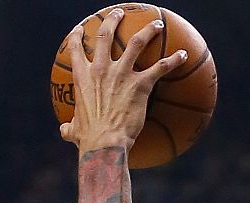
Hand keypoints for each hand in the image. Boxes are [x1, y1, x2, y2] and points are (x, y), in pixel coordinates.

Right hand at [59, 9, 188, 150]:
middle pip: (107, 35)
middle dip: (113, 20)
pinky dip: (174, 60)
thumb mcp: (74, 131)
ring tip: (156, 24)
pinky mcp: (141, 84)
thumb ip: (69, 127)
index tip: (81, 29)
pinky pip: (161, 67)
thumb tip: (65, 130)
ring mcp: (122, 74)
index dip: (77, 36)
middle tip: (118, 13)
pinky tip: (183, 55)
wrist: (105, 143)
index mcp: (83, 78)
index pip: (76, 49)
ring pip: (136, 42)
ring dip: (148, 30)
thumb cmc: (88, 139)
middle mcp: (102, 69)